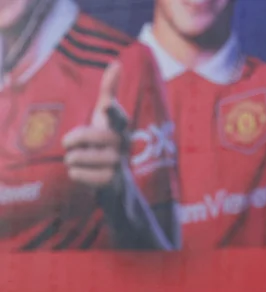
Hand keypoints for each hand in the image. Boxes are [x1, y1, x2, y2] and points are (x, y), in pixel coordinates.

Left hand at [62, 61, 126, 189]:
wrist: (118, 181)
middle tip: (71, 144)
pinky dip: (76, 174)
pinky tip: (83, 173)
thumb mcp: (106, 116)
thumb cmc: (107, 142)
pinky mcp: (111, 182)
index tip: (104, 107)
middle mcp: (123, 144)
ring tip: (80, 159)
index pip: (117, 116)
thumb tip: (117, 62)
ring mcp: (118, 164)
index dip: (111, 111)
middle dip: (73, 139)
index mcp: (120, 127)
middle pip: (88, 136)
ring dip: (73, 158)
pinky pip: (80, 175)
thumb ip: (109, 91)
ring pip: (78, 157)